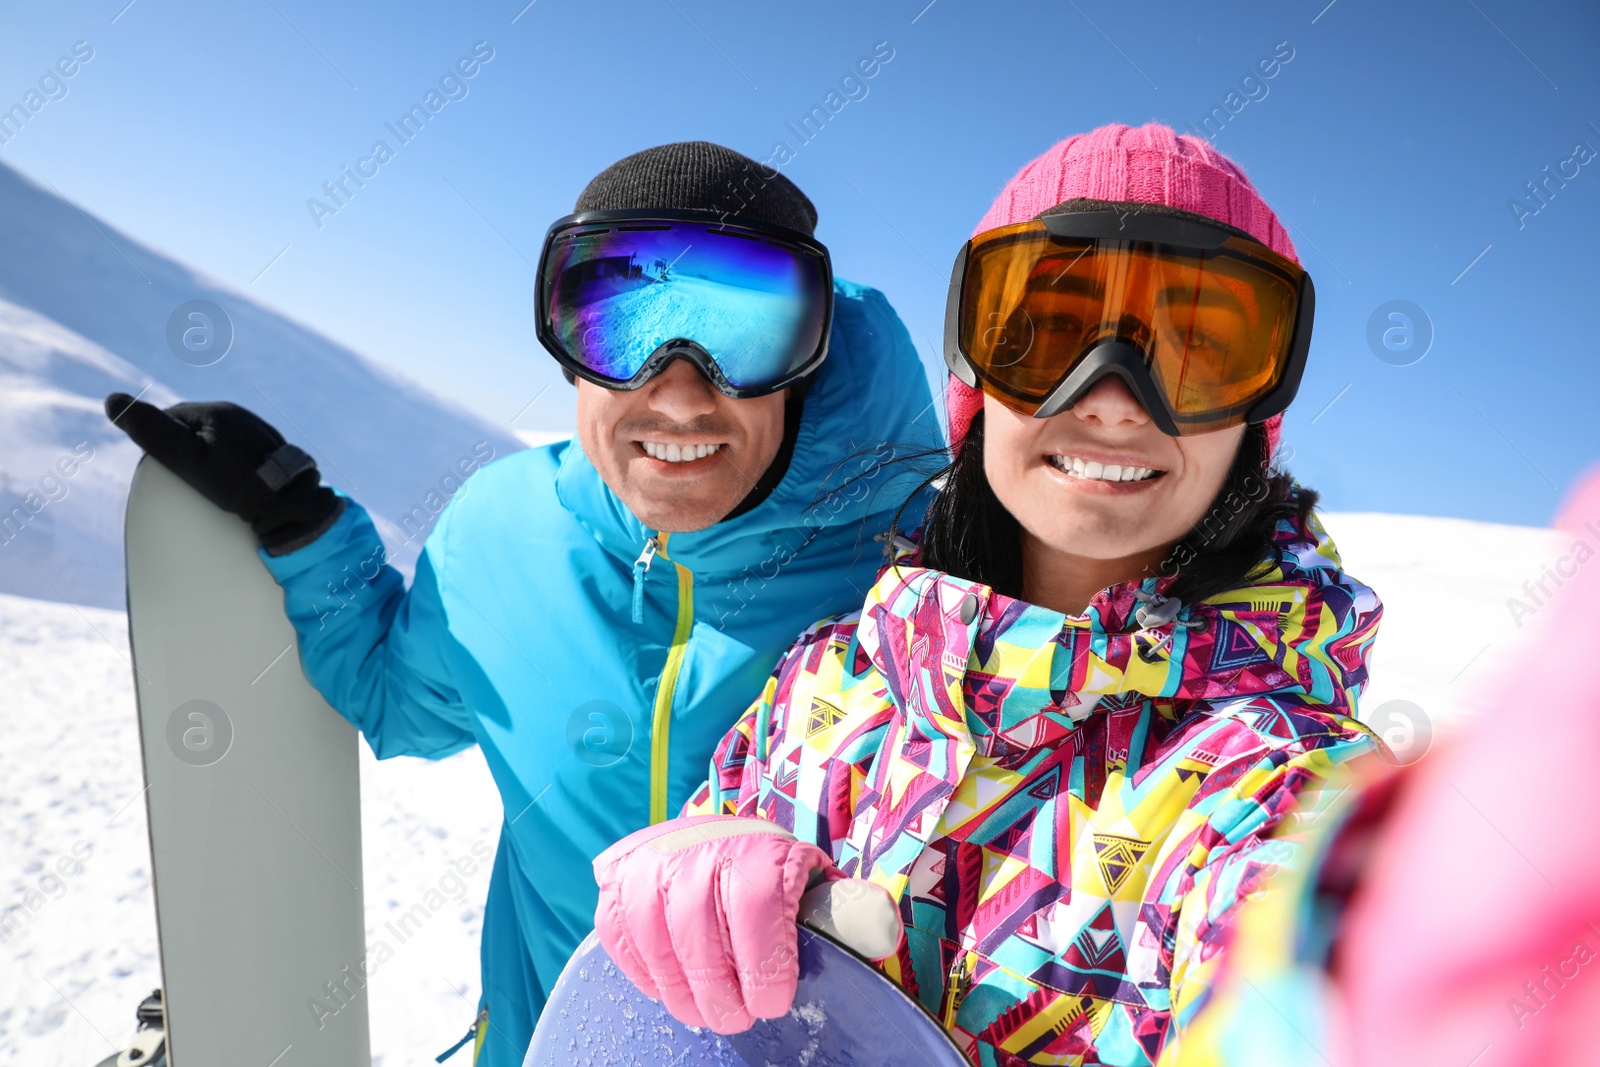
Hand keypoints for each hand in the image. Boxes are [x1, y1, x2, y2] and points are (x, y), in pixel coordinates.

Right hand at [105, 393, 343, 553]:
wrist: (292, 506)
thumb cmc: (238, 484)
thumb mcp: (186, 460)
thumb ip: (153, 433)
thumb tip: (112, 400)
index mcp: (219, 411)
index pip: (172, 419)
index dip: (160, 441)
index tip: (160, 468)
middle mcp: (243, 417)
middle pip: (197, 431)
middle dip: (186, 450)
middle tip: (184, 482)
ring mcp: (260, 434)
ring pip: (219, 443)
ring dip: (209, 459)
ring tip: (207, 486)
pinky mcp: (272, 454)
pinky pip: (241, 457)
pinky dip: (231, 469)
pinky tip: (231, 486)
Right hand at [593, 815, 896, 1033]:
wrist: (723, 836)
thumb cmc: (778, 876)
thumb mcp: (819, 887)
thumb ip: (847, 910)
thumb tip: (882, 932)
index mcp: (761, 847)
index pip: (757, 903)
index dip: (764, 963)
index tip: (773, 1003)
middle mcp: (703, 843)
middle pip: (697, 923)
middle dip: (717, 990)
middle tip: (735, 1019)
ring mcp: (656, 856)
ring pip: (652, 929)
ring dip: (677, 986)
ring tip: (702, 1012)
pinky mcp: (620, 873)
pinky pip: (616, 927)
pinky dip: (639, 967)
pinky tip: (666, 986)